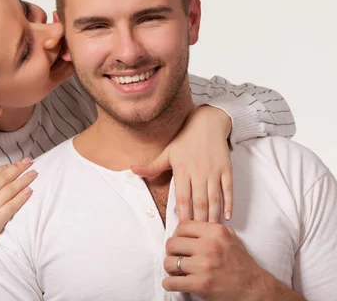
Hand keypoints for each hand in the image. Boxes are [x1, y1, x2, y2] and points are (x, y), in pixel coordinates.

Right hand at [0, 158, 36, 254]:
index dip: (3, 168)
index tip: (13, 164)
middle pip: (2, 178)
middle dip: (17, 168)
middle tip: (28, 162)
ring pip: (9, 189)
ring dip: (23, 180)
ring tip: (34, 173)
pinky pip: (12, 206)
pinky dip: (22, 197)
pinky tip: (30, 190)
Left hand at [130, 105, 232, 221]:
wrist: (207, 122)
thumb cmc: (185, 139)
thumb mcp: (167, 152)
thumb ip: (152, 166)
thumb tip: (132, 171)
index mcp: (182, 169)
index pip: (182, 197)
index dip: (183, 214)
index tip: (181, 229)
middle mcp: (198, 171)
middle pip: (199, 201)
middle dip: (198, 220)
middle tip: (198, 236)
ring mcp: (213, 170)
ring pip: (214, 198)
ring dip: (213, 215)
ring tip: (210, 231)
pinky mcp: (226, 168)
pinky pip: (228, 189)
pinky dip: (228, 203)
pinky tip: (226, 217)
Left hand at [162, 221, 277, 300]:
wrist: (254, 288)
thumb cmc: (242, 264)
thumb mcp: (230, 238)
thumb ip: (211, 229)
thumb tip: (191, 226)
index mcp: (215, 232)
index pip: (182, 226)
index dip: (177, 235)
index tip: (179, 242)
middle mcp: (209, 246)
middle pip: (172, 243)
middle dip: (170, 251)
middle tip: (175, 257)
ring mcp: (204, 266)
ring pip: (169, 262)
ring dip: (169, 268)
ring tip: (176, 271)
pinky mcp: (201, 284)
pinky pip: (171, 282)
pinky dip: (169, 284)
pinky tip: (173, 283)